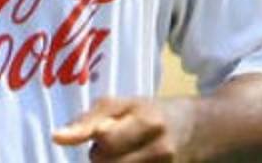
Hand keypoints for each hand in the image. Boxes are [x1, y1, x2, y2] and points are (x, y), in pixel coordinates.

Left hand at [52, 96, 189, 161]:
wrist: (204, 129)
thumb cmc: (155, 112)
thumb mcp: (128, 104)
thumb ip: (94, 117)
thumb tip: (58, 137)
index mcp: (146, 118)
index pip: (107, 133)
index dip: (81, 134)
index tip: (57, 137)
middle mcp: (158, 146)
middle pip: (105, 160)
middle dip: (98, 155)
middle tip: (108, 146)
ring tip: (122, 155)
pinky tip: (130, 161)